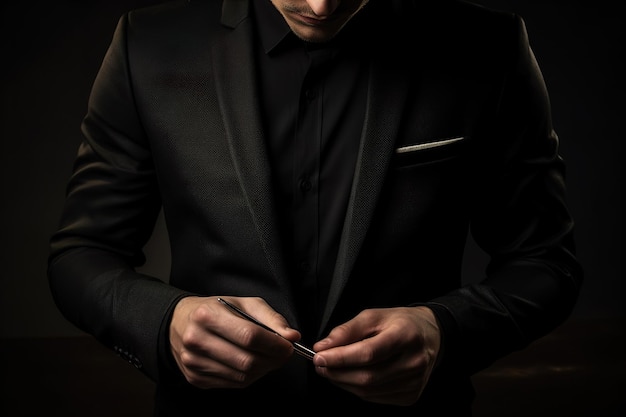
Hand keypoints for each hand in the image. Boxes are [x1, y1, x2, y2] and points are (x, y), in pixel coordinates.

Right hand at [169, 296, 301, 388]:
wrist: (180, 323)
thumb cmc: (216, 310)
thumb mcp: (243, 303)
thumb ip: (271, 318)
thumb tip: (292, 336)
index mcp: (207, 315)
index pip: (249, 336)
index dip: (274, 344)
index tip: (288, 345)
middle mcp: (197, 340)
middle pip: (247, 360)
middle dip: (273, 360)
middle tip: (282, 354)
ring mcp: (194, 362)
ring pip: (242, 376)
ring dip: (263, 370)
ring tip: (268, 358)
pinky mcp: (195, 378)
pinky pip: (233, 384)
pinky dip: (249, 376)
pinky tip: (251, 364)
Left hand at [312, 306, 440, 405]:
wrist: (431, 335)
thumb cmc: (400, 323)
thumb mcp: (374, 315)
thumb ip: (347, 330)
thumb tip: (323, 347)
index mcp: (405, 335)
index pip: (368, 353)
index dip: (340, 358)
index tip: (319, 356)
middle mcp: (414, 361)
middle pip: (367, 376)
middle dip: (337, 372)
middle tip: (320, 364)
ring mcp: (415, 382)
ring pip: (369, 391)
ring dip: (344, 383)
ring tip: (331, 370)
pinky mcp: (411, 395)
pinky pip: (376, 398)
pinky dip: (357, 390)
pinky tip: (350, 378)